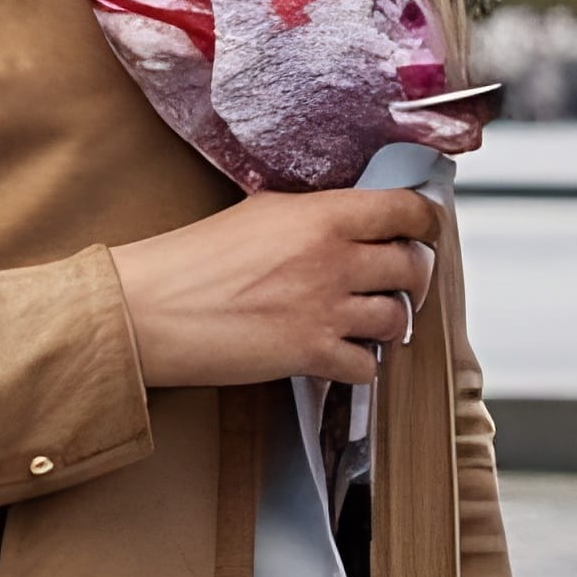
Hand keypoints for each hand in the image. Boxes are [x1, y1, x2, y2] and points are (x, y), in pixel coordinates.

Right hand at [110, 185, 441, 388]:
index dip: (425, 222)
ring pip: (397, 318)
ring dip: (391, 321)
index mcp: (323, 216)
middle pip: (411, 266)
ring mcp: (325, 309)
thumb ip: (314, 214)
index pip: (406, 211)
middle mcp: (334, 260)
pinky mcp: (309, 354)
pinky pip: (367, 365)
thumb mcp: (262, 211)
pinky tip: (344, 354)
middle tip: (401, 281)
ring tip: (373, 320)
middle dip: (413, 276)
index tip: (424, 231)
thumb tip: (350, 217)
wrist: (151, 308)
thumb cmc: (193, 258)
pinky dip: (362, 363)